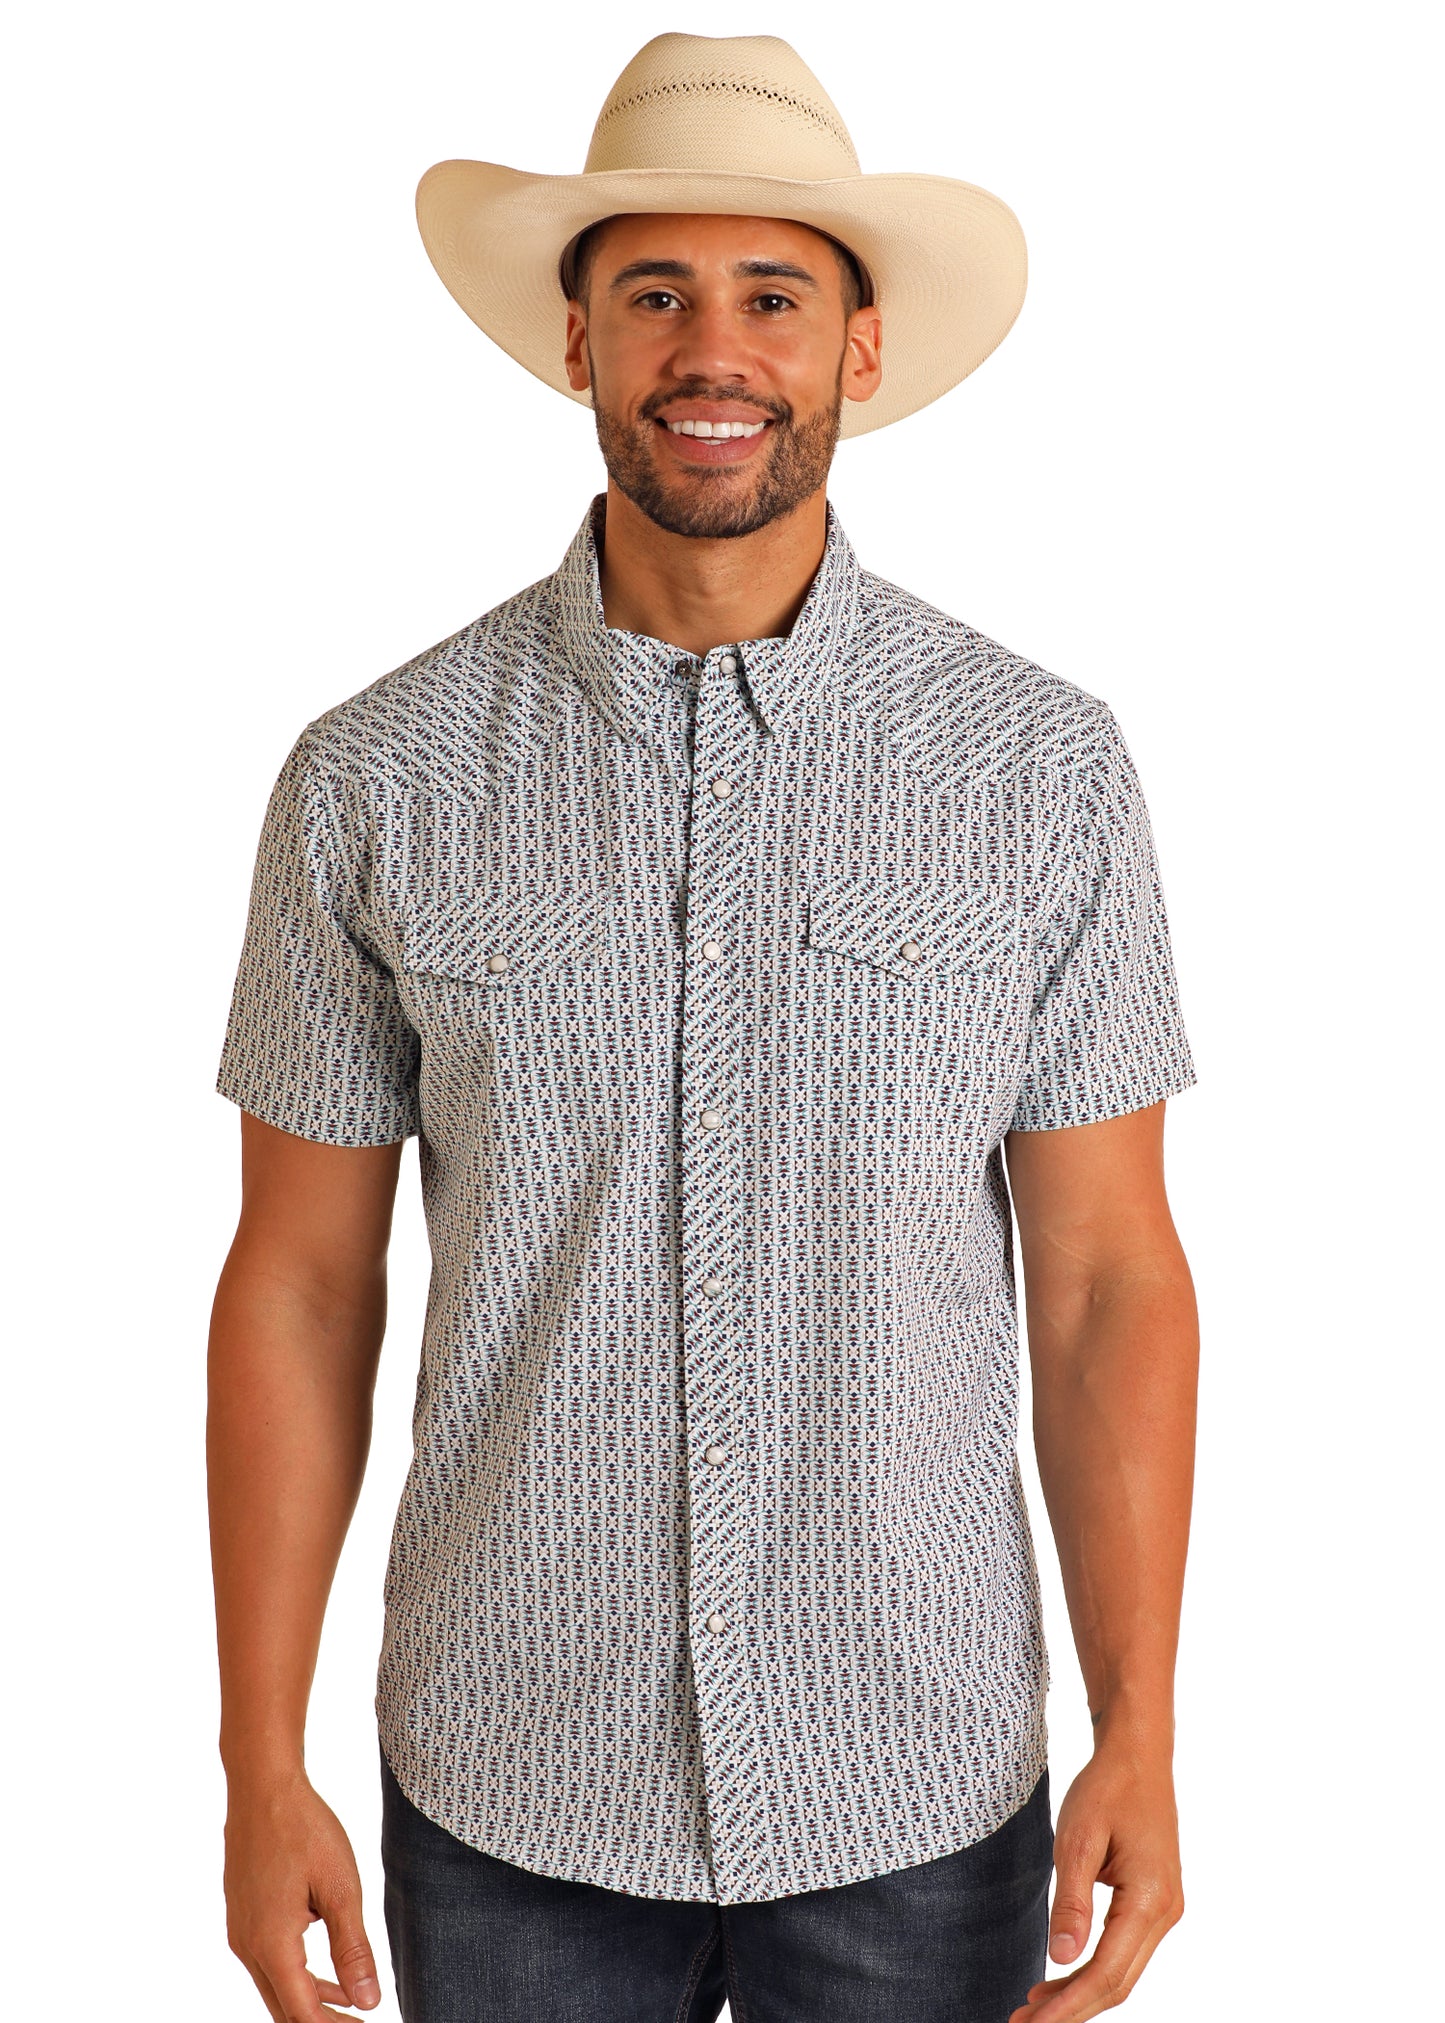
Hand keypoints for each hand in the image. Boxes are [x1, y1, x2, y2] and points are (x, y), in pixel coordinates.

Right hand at [223, 1765, 382, 2019]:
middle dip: (322, 2022)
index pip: (302, 2015)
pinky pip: (270, 1963)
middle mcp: (248, 1947)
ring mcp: (241, 1932)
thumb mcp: (340, 1888)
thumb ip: (352, 1949)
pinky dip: (300, 1976)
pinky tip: (331, 1972)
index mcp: (272, 1945)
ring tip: (354, 2003)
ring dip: (313, 2001)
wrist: (262, 1787)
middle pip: (284, 2010)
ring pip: (276, 1987)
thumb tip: (368, 2001)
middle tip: (360, 2022)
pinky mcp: (244, 1916)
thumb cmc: (303, 1829)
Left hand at [1008, 1742, 1183, 2022]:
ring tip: (1032, 2007)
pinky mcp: (1154, 1902)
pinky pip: (1123, 1950)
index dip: (1069, 2006)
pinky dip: (1091, 1969)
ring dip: (1079, 1993)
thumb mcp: (1079, 1838)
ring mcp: (1164, 1909)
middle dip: (1071, 2010)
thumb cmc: (1108, 1787)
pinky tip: (1060, 1976)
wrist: (1138, 1754)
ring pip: (1121, 1971)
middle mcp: (1165, 1913)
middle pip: (1117, 1983)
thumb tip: (1060, 1958)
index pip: (1107, 1973)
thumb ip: (1071, 1901)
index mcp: (1150, 1900)